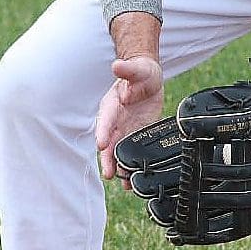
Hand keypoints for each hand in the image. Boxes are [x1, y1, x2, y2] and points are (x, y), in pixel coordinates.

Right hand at [96, 56, 162, 187]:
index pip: (106, 119)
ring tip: (124, 183)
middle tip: (109, 173)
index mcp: (112, 104)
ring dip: (121, 166)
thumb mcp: (137, 68)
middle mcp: (116, 120)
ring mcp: (126, 129)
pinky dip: (132, 165)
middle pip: (109, 142)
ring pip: (119, 151)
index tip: (101, 144)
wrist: (149, 78)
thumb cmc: (140, 72)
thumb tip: (117, 66)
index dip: (104, 131)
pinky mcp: (138, 134)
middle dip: (108, 158)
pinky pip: (133, 151)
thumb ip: (127, 69)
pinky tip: (134, 180)